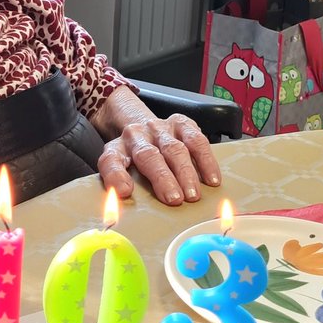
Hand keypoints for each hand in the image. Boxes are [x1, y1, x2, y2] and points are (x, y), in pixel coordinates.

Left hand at [97, 111, 220, 205]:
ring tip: (193, 195)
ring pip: (174, 148)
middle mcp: (137, 135)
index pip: (111, 160)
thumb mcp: (120, 169)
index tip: (125, 192)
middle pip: (148, 155)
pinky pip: (196, 140)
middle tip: (175, 199)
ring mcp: (160, 127)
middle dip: (163, 178)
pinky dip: (205, 160)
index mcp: (116, 148)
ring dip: (185, 172)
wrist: (142, 127)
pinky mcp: (181, 123)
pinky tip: (211, 178)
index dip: (116, 176)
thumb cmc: (133, 157)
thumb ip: (119, 184)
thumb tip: (123, 198)